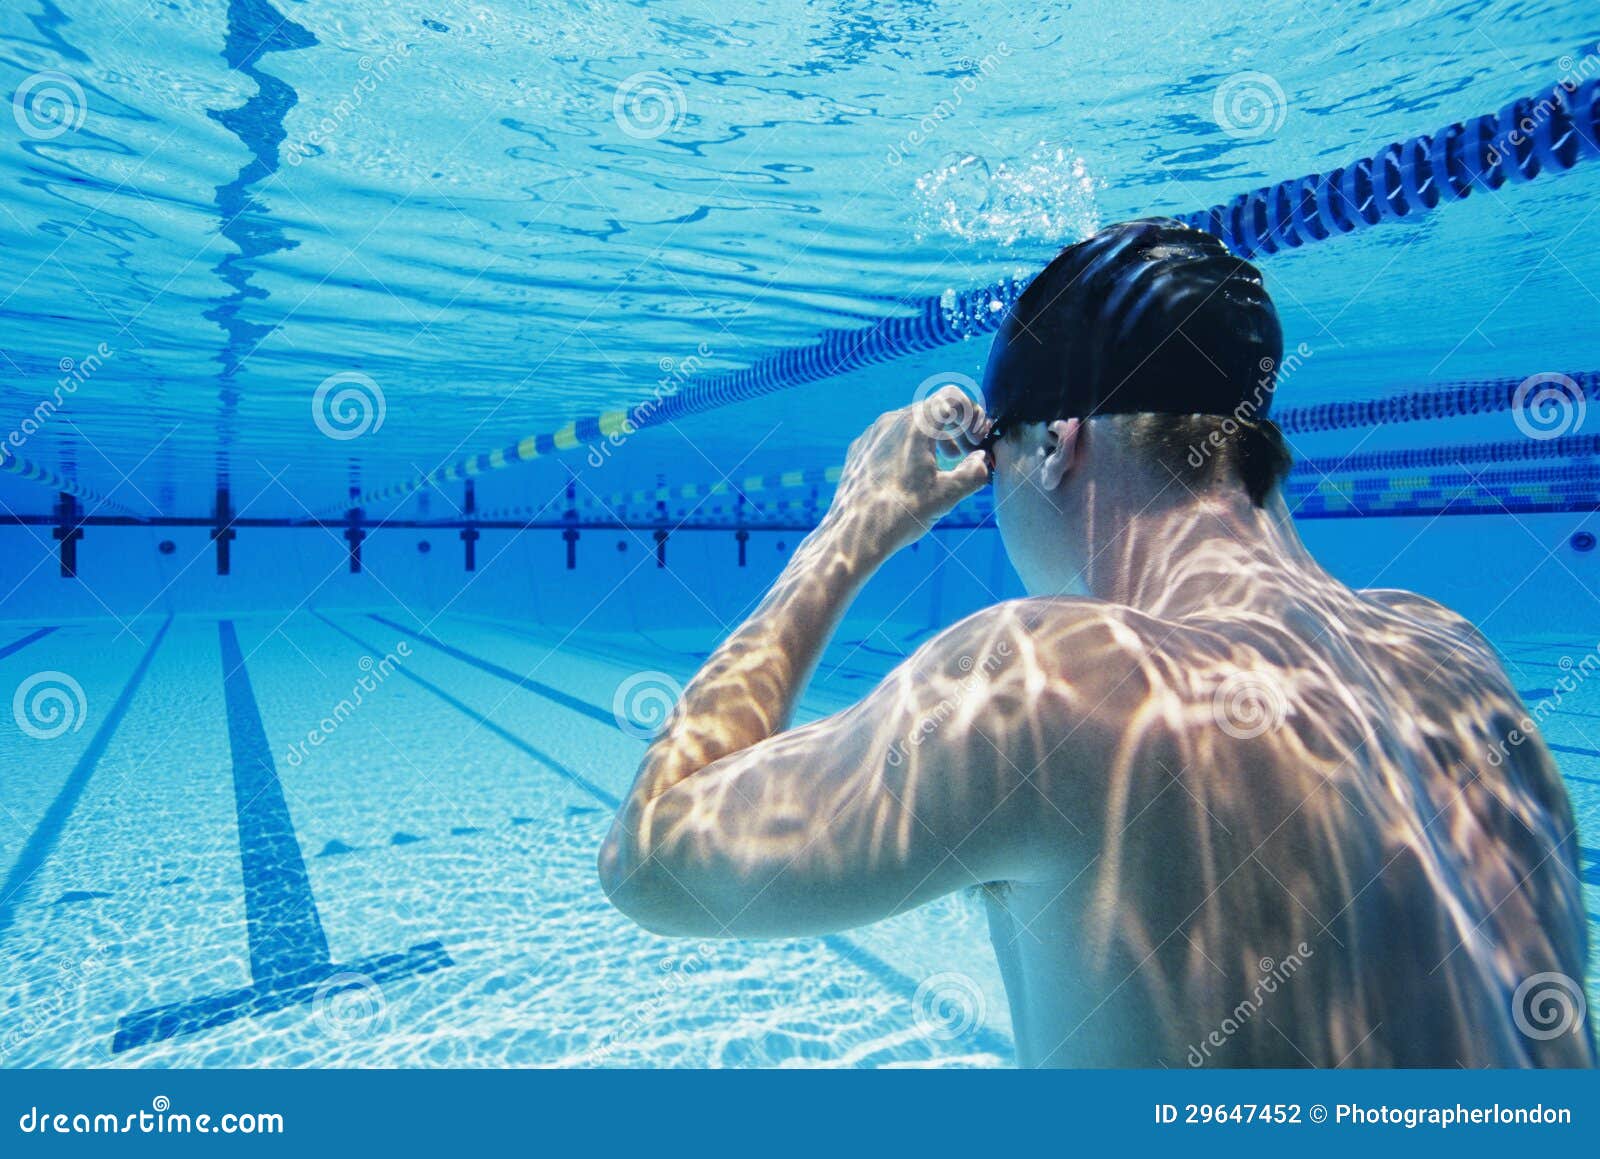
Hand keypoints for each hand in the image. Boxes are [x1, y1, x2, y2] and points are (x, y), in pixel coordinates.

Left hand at [826, 387, 991, 558]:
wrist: (856, 535)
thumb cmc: (902, 514)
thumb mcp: (949, 494)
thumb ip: (974, 471)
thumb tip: (982, 459)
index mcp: (916, 425)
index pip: (953, 398)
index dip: (972, 414)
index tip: (977, 439)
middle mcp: (891, 421)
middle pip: (933, 410)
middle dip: (956, 428)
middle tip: (968, 453)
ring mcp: (872, 434)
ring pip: (911, 423)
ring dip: (934, 438)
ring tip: (945, 463)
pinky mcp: (860, 449)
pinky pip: (891, 437)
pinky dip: (909, 447)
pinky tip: (913, 474)